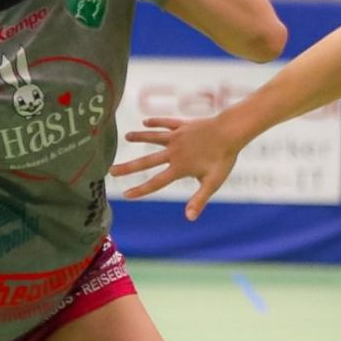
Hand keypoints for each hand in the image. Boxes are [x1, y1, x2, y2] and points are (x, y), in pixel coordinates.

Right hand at [110, 114, 240, 219]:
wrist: (230, 131)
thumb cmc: (223, 158)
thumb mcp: (212, 182)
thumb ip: (198, 200)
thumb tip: (189, 218)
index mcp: (179, 168)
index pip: (156, 182)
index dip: (140, 190)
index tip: (125, 194)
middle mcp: (173, 152)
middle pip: (146, 161)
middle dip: (128, 167)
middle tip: (110, 170)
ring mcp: (177, 137)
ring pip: (153, 138)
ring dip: (139, 138)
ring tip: (126, 137)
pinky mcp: (183, 126)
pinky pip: (166, 123)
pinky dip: (155, 122)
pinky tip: (145, 122)